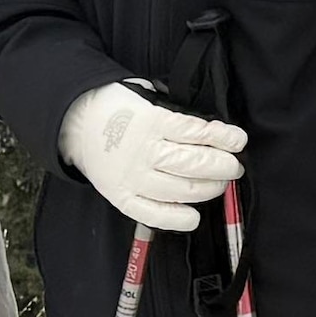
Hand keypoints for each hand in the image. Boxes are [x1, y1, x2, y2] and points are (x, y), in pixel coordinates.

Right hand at [62, 79, 247, 230]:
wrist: (77, 123)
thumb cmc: (120, 109)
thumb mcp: (148, 98)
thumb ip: (176, 116)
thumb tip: (213, 132)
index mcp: (151, 121)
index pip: (195, 132)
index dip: (223, 138)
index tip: (239, 140)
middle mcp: (143, 151)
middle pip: (193, 164)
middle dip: (223, 166)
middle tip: (234, 166)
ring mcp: (133, 177)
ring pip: (181, 190)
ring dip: (209, 189)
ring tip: (220, 183)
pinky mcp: (122, 197)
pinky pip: (153, 214)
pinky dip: (178, 218)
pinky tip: (194, 216)